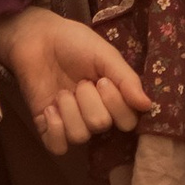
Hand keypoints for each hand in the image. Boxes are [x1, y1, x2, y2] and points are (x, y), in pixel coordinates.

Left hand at [0, 6, 154, 154]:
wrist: (37, 37)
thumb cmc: (75, 44)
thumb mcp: (106, 55)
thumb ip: (126, 79)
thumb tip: (147, 105)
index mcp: (113, 100)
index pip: (127, 122)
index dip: (116, 104)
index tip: (103, 80)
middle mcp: (94, 115)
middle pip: (101, 126)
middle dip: (89, 99)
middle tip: (80, 81)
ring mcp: (71, 123)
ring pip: (80, 136)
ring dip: (69, 108)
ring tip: (62, 91)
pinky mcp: (48, 128)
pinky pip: (58, 146)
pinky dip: (55, 128)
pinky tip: (50, 108)